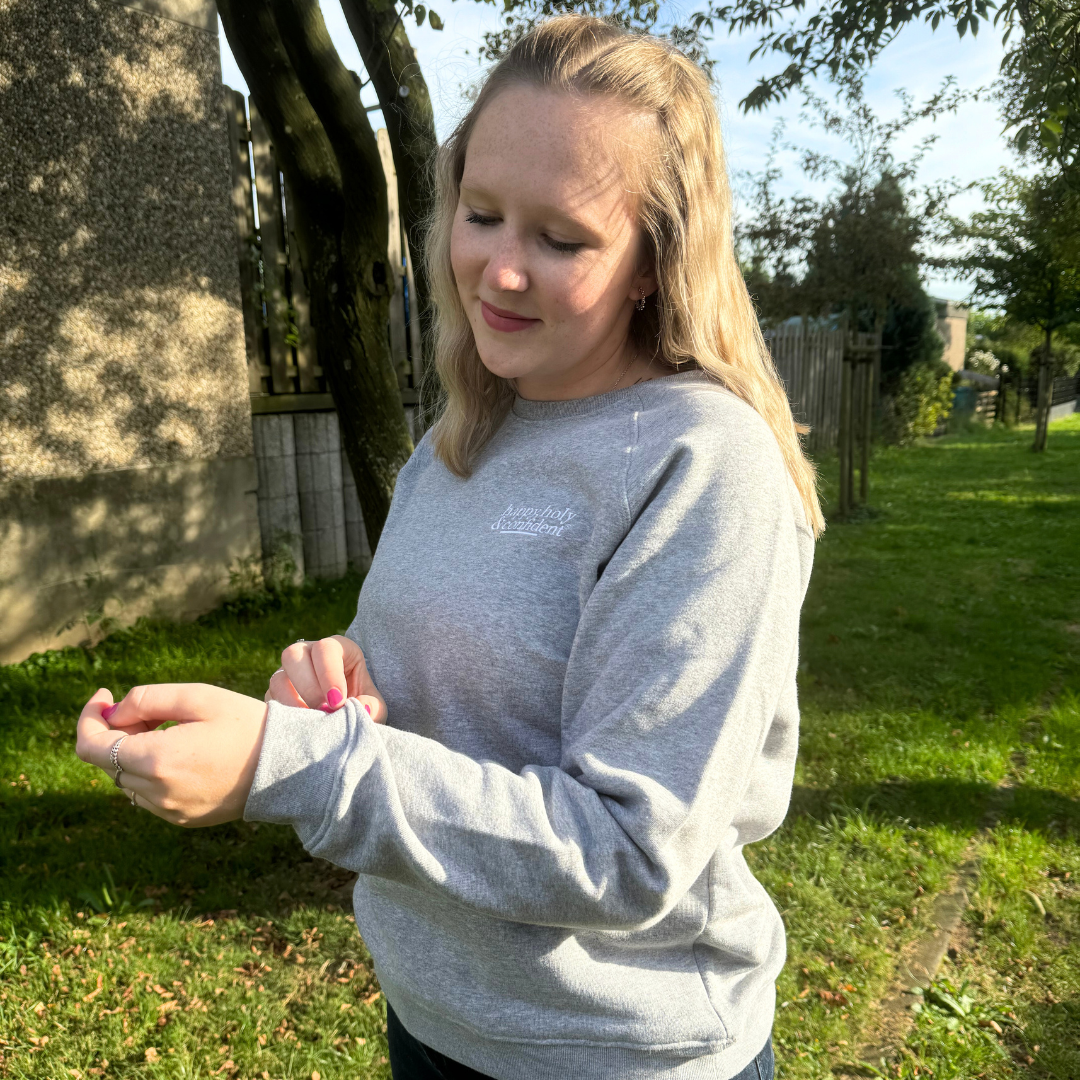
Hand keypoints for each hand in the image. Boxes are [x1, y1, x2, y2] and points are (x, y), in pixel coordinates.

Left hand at [75, 684, 268, 826]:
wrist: (286, 766)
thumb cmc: (246, 726)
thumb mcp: (200, 697)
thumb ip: (148, 699)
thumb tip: (114, 713)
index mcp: (157, 759)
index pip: (91, 747)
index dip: (89, 718)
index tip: (105, 697)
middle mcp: (156, 792)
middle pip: (109, 761)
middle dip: (118, 731)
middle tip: (152, 711)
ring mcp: (168, 810)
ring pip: (127, 779)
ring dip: (135, 753)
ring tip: (172, 731)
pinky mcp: (182, 818)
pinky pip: (148, 795)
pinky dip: (152, 772)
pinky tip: (183, 755)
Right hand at [266, 635, 385, 722]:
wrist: (348, 723)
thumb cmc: (363, 706)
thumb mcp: (375, 706)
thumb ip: (372, 707)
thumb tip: (361, 708)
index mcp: (337, 649)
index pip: (326, 648)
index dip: (329, 674)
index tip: (338, 702)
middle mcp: (308, 655)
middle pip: (294, 654)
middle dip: (308, 686)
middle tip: (324, 711)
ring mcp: (289, 674)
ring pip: (277, 678)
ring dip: (291, 702)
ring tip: (312, 722)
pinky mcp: (276, 695)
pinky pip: (270, 701)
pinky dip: (283, 716)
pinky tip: (301, 729)